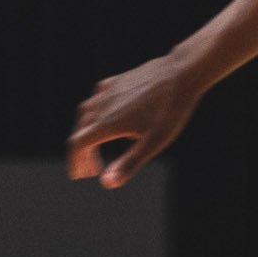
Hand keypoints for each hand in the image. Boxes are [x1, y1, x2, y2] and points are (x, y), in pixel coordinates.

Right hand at [67, 54, 201, 186]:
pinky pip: (98, 98)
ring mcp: (108, 91)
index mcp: (107, 123)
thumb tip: (106, 183)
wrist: (182, 73)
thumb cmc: (170, 110)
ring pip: (86, 113)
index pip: (78, 146)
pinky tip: (106, 115)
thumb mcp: (153, 142)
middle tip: (91, 170)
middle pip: (80, 131)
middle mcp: (102, 106)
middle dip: (82, 153)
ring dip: (87, 132)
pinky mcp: (117, 80)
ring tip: (95, 145)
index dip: (75, 162)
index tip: (80, 176)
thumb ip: (129, 163)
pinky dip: (96, 112)